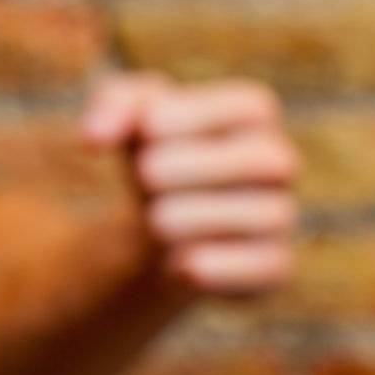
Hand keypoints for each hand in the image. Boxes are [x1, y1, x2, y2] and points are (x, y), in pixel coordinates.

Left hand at [78, 72, 298, 297]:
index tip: (148, 129)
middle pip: (267, 159)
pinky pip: (267, 268)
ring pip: (268, 215)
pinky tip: (175, 262)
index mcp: (253, 115)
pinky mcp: (274, 266)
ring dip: (196, 218)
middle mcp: (278, 163)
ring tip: (156, 219)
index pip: (253, 106)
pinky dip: (217, 268)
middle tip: (146, 176)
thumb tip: (93, 137)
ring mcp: (281, 216)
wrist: (155, 224)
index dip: (196, 115)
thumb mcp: (126, 117)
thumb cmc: (149, 153)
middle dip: (197, 168)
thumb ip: (112, 105)